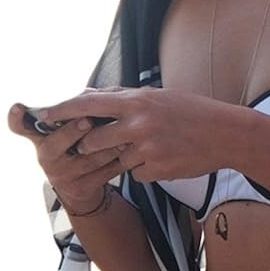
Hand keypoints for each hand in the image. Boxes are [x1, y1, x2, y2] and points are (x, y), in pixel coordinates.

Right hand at [7, 91, 123, 212]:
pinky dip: (119, 160)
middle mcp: (46, 158)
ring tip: (122, 135)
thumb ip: (73, 111)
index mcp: (39, 138)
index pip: (20, 127)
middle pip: (55, 143)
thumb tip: (94, 94)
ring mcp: (63, 175)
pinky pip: (104, 172)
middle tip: (87, 120)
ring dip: (107, 145)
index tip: (17, 108)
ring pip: (87, 157)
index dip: (17, 119)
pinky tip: (128, 151)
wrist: (83, 188)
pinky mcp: (82, 188)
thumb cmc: (75, 148)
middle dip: (72, 131)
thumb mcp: (66, 130)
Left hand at [34, 86, 231, 183]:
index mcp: (136, 101)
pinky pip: (137, 173)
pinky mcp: (156, 170)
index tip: (44, 115)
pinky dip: (145, 168)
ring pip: (116, 160)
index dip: (63, 111)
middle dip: (89, 146)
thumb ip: (122, 99)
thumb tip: (89, 97)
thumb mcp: (156, 97)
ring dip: (123, 157)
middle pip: (93, 140)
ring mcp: (147, 149)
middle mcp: (138, 124)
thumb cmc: (190, 111)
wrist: (224, 134)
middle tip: (91, 145)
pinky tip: (165, 158)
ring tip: (149, 147)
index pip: (88, 104)